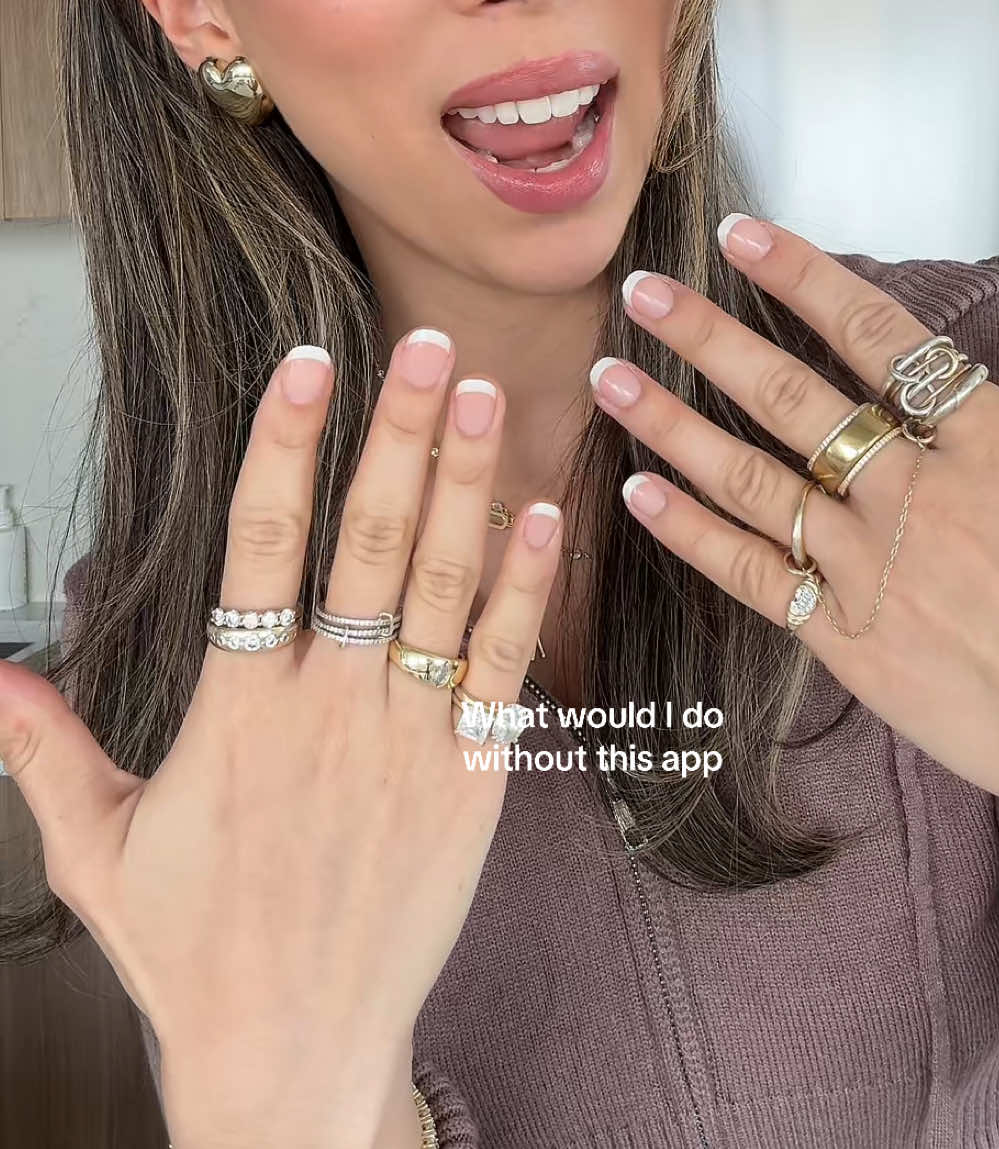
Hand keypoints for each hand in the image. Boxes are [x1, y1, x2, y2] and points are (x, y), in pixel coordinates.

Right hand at [0, 335, 560, 1148]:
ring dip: (470, 482)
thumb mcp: (97, 851)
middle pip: (371, 542)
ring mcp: (410, 740)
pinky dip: (528, 588)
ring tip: (490, 395)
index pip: (261, 544)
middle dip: (402, 433)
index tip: (309, 363)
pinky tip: (546, 516)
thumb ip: (48, 753)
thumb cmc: (196, 955)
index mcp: (240, 710)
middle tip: (431, 345)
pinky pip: (506, 665)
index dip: (286, 445)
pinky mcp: (473, 779)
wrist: (294, 1055)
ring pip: (447, 585)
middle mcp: (331, 709)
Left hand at [590, 220, 998, 917]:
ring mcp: (881, 572)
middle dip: (708, 338)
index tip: (743, 235)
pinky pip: (760, 578)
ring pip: (757, 480)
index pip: (881, 336)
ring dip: (674, 425)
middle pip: (792, 398)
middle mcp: (922, 496)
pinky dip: (695, 536)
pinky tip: (639, 496)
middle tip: (640, 292)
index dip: (805, 278)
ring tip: (607, 377)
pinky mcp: (858, 646)